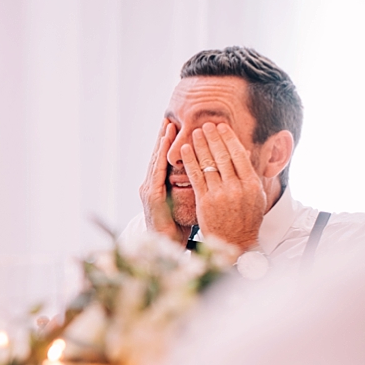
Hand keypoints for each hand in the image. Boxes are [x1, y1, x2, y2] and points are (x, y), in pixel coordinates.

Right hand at [138, 120, 186, 241]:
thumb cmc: (180, 224)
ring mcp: (149, 191)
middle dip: (164, 137)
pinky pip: (156, 175)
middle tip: (169, 117)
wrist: (167, 247)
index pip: (168, 159)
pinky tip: (163, 149)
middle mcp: (153, 185)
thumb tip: (214, 171)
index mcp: (162, 185)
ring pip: (156, 162)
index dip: (172, 142)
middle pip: (159, 156)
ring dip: (161, 144)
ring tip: (167, 127)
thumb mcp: (190, 200)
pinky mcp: (151, 199)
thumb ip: (197, 184)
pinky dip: (160, 160)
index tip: (179, 124)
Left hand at [179, 122, 266, 250]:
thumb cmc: (246, 219)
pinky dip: (191, 161)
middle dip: (213, 137)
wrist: (235, 242)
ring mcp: (220, 194)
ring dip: (201, 145)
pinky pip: (196, 176)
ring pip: (208, 163)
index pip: (239, 154)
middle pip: (223, 156)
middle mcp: (236, 188)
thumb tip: (244, 151)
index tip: (221, 126)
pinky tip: (186, 149)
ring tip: (195, 132)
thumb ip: (250, 173)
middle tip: (206, 124)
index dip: (228, 138)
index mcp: (251, 184)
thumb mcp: (255, 196)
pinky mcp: (205, 201)